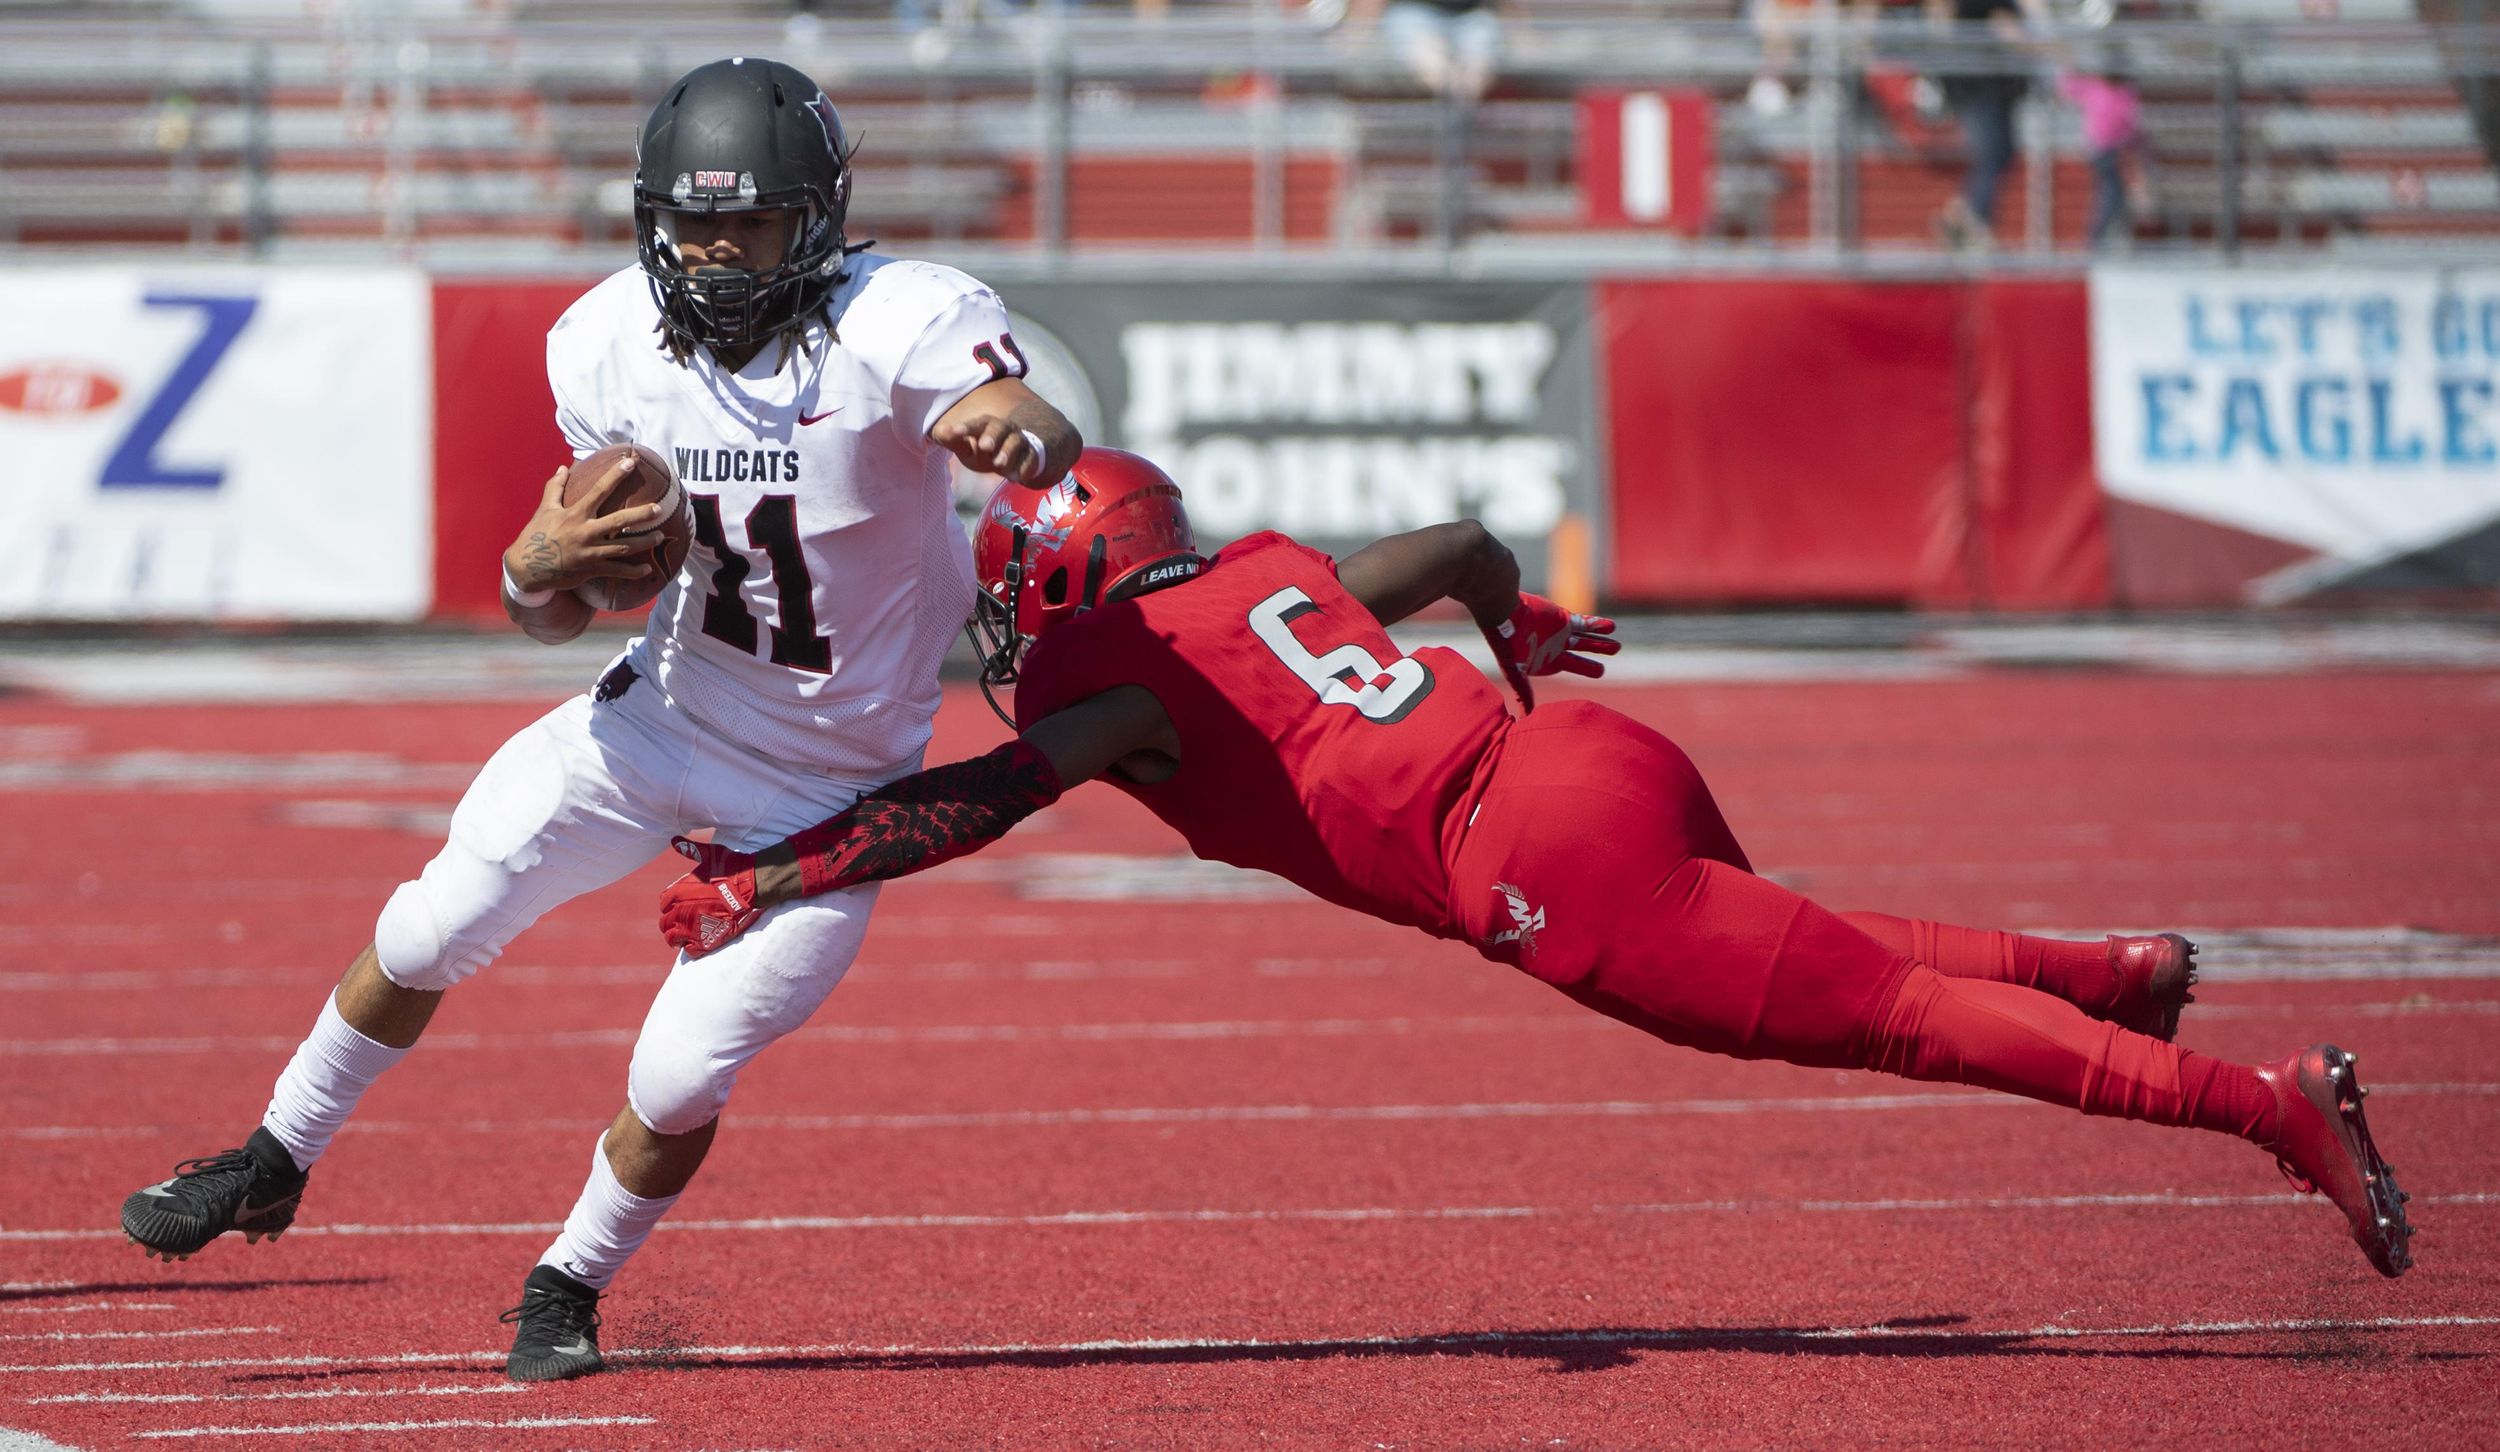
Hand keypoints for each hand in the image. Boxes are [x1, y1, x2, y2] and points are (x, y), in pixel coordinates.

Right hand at [503, 456, 672, 594]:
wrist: (527, 567)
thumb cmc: (536, 534)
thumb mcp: (545, 509)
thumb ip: (555, 487)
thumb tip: (564, 467)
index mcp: (575, 514)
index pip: (599, 490)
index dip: (616, 475)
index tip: (631, 462)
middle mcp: (586, 532)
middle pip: (619, 521)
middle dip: (641, 515)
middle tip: (659, 509)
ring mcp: (590, 552)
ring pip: (624, 548)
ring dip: (644, 543)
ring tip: (661, 536)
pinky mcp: (591, 569)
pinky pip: (617, 571)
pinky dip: (633, 571)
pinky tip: (647, 570)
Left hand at [658, 836, 762, 958]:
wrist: (751, 884)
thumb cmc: (731, 867)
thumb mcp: (709, 854)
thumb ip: (690, 849)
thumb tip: (674, 840)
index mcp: (677, 892)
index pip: (663, 903)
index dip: (670, 904)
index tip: (679, 904)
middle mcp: (680, 912)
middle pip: (665, 923)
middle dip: (672, 921)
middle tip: (683, 920)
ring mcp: (692, 928)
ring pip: (673, 939)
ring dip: (678, 937)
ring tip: (687, 934)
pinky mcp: (706, 940)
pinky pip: (690, 951)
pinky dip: (692, 948)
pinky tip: (698, 941)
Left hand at [931, 415, 1044, 482]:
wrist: (1018, 458)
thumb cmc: (985, 453)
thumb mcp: (967, 448)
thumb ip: (953, 441)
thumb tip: (940, 430)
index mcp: (987, 426)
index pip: (978, 423)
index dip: (967, 427)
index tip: (956, 432)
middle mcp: (1005, 430)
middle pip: (1001, 427)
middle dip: (993, 436)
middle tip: (984, 446)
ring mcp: (1020, 443)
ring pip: (1017, 443)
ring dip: (1008, 452)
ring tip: (999, 465)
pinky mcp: (1032, 458)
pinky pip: (1030, 460)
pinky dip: (1024, 468)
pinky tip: (1016, 477)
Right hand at [1481, 593, 1618, 711]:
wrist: (1505, 614)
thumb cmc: (1506, 645)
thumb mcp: (1514, 673)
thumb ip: (1523, 693)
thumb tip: (1524, 719)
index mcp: (1546, 662)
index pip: (1569, 669)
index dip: (1582, 672)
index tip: (1596, 676)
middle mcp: (1555, 648)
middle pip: (1580, 657)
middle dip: (1593, 662)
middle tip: (1603, 670)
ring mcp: (1560, 632)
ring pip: (1586, 640)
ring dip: (1601, 643)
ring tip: (1617, 647)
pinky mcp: (1563, 618)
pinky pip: (1586, 623)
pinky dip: (1599, 625)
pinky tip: (1612, 627)